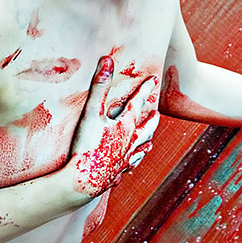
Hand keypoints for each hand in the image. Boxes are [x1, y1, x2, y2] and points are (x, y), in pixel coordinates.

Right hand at [66, 56, 159, 197]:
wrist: (83, 182)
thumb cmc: (87, 146)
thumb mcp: (92, 113)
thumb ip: (99, 86)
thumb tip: (107, 60)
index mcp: (126, 125)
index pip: (138, 103)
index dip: (144, 89)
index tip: (153, 80)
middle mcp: (130, 143)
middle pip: (145, 129)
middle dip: (152, 120)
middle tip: (158, 114)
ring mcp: (124, 160)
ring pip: (140, 150)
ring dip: (146, 143)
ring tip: (150, 142)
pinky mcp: (116, 174)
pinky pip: (128, 167)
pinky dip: (132, 163)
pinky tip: (131, 165)